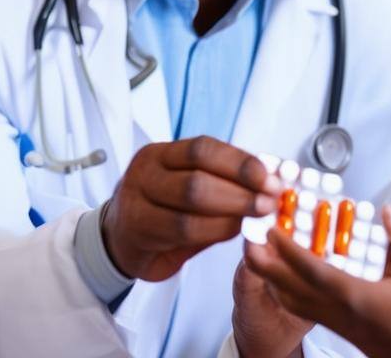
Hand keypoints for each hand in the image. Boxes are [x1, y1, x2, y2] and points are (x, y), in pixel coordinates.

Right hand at [102, 136, 281, 280]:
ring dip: (232, 210)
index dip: (239, 161)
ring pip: (190, 202)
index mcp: (161, 153)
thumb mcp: (188, 189)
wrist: (120, 241)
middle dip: (241, 188)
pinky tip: (234, 230)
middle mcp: (145, 171)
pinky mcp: (137, 229)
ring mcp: (137, 199)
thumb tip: (270, 181)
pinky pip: (182, 229)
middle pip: (197, 174)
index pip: (203, 149)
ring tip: (259, 216)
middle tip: (270, 200)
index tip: (271, 176)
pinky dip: (215, 229)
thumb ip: (222, 184)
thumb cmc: (164, 212)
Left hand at [242, 205, 390, 357]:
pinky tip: (278, 274)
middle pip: (290, 287)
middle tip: (249, 236)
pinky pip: (299, 307)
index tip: (272, 229)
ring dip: (271, 275)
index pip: (315, 271)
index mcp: (359, 296)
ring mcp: (334, 320)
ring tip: (258, 248)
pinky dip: (283, 289)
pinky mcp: (333, 326)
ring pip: (290, 299)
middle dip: (265, 262)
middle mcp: (339, 309)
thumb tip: (388, 212)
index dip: (289, 251)